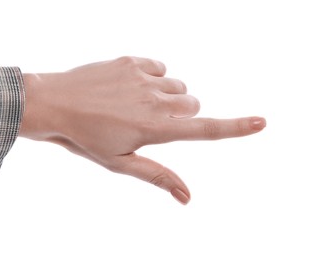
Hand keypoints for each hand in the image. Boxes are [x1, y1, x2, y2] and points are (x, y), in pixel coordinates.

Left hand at [19, 56, 265, 204]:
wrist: (53, 104)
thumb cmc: (84, 139)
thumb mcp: (120, 163)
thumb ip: (158, 176)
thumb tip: (188, 197)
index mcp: (155, 128)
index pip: (204, 129)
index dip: (235, 128)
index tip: (261, 122)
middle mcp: (155, 99)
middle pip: (193, 104)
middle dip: (182, 114)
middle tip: (149, 122)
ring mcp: (143, 77)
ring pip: (178, 86)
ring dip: (167, 96)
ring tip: (134, 105)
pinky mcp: (131, 61)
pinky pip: (160, 68)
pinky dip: (153, 78)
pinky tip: (128, 88)